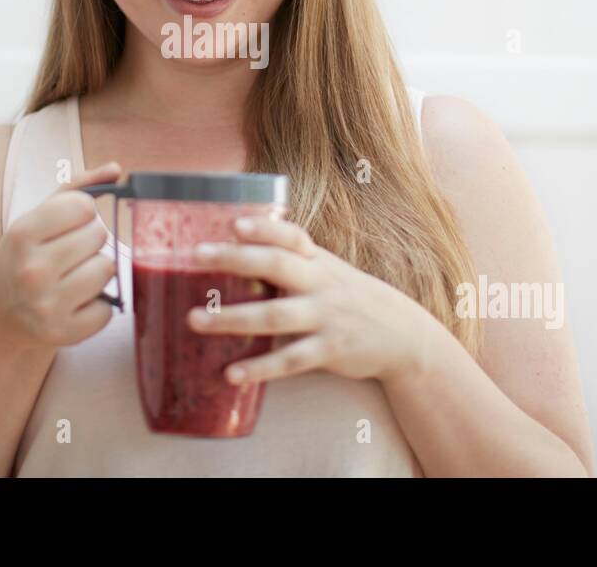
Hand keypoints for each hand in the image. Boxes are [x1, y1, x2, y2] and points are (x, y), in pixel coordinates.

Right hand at [0, 161, 122, 348]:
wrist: (0, 319)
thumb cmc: (23, 260)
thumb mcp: (35, 220)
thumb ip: (75, 188)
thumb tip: (116, 168)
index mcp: (22, 234)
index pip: (84, 206)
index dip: (82, 214)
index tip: (68, 226)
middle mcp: (32, 269)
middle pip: (99, 236)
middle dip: (90, 243)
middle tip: (68, 256)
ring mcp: (46, 305)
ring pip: (107, 269)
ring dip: (97, 272)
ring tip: (72, 278)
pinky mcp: (62, 333)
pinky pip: (108, 309)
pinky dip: (98, 306)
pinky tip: (74, 304)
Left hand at [185, 215, 436, 385]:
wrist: (402, 335)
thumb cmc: (348, 298)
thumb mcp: (326, 270)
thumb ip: (289, 259)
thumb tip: (234, 241)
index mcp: (317, 260)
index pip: (290, 236)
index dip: (264, 228)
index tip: (234, 223)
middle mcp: (320, 283)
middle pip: (276, 266)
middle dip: (235, 260)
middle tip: (195, 257)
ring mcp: (326, 317)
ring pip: (274, 316)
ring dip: (232, 318)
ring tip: (195, 320)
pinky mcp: (330, 350)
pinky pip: (290, 360)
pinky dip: (259, 368)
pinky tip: (231, 373)